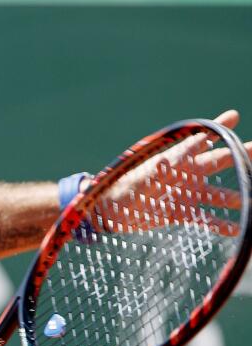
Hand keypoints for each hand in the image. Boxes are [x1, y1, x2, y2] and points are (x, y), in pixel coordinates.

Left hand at [97, 110, 246, 235]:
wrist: (108, 210)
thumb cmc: (121, 188)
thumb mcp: (141, 177)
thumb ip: (158, 170)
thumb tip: (169, 161)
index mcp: (175, 159)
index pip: (201, 139)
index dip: (218, 128)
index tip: (233, 116)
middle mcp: (185, 174)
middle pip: (218, 162)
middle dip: (241, 157)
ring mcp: (185, 193)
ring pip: (217, 194)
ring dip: (235, 197)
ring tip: (250, 202)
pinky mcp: (179, 213)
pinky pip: (205, 218)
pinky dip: (220, 223)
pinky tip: (237, 228)